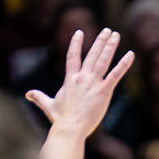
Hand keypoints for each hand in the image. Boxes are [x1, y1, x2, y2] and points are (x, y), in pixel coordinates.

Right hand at [27, 27, 133, 141]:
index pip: (72, 56)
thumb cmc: (60, 119)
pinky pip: (116, 74)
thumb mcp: (48, 105)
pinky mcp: (104, 91)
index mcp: (70, 79)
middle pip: (92, 55)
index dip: (76, 44)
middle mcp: (82, 78)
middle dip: (100, 41)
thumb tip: (28, 94)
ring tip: (116, 35)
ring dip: (110, 46)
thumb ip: (39, 97)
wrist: (70, 128)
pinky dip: (124, 64)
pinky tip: (131, 54)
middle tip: (107, 30)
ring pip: (103, 60)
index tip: (79, 32)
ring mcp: (93, 83)